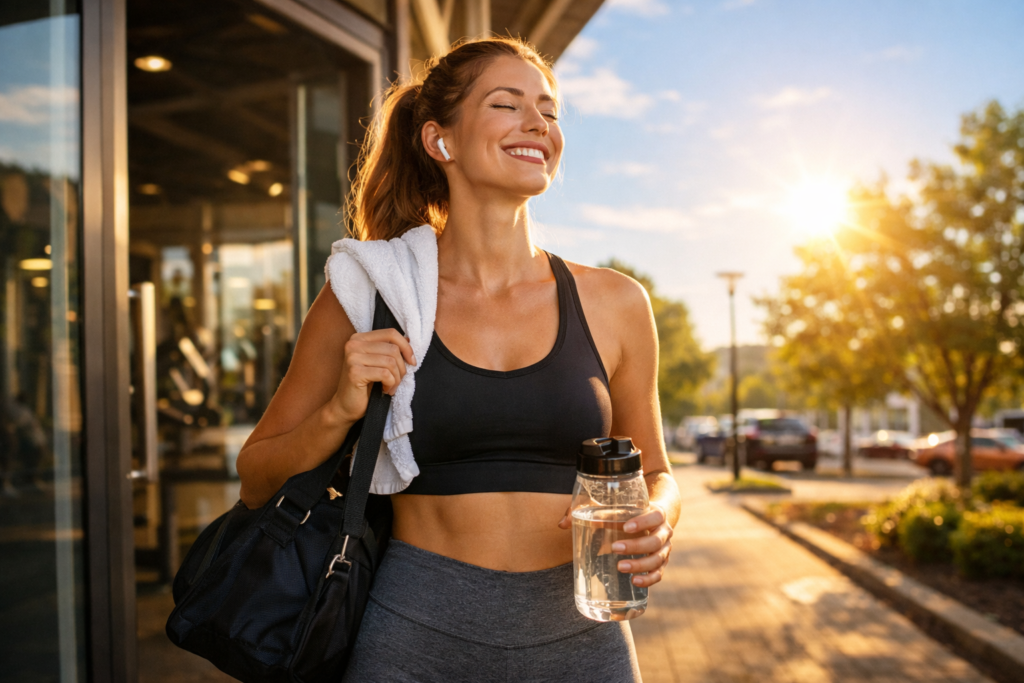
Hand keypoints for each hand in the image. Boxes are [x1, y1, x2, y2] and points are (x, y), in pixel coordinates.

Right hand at [331, 328, 414, 423]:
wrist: (345, 406)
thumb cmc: (363, 385)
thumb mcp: (377, 363)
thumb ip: (388, 350)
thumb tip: (408, 339)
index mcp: (359, 338)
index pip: (391, 333)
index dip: (406, 347)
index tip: (411, 362)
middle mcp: (353, 344)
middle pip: (393, 349)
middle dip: (401, 368)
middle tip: (397, 381)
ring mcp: (353, 357)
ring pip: (391, 362)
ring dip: (396, 378)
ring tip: (390, 387)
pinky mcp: (354, 372)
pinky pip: (385, 374)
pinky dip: (390, 384)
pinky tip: (385, 390)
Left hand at [556, 504, 672, 587]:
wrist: (652, 518)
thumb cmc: (629, 512)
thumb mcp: (614, 506)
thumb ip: (589, 511)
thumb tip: (563, 524)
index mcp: (656, 513)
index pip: (655, 515)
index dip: (642, 522)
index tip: (625, 527)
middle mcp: (664, 531)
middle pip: (655, 541)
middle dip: (635, 546)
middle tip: (615, 549)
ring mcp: (664, 548)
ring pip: (657, 559)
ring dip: (640, 565)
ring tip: (620, 567)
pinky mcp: (661, 562)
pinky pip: (658, 573)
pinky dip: (648, 579)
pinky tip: (634, 582)